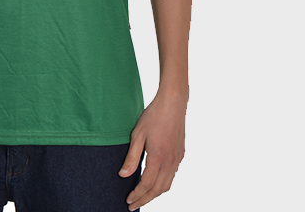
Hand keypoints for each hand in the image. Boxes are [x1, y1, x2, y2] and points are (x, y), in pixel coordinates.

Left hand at [118, 89, 186, 209]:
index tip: (128, 200)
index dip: (137, 195)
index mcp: (158, 158)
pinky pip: (172, 176)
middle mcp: (170, 162)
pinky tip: (155, 182)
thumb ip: (131, 157)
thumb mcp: (137, 134)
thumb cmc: (153, 116)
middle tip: (133, 205)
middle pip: (157, 190)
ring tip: (143, 197)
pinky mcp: (180, 155)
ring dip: (154, 194)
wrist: (173, 103)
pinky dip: (163, 184)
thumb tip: (123, 175)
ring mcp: (177, 159)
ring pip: (167, 185)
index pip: (146, 185)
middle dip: (145, 199)